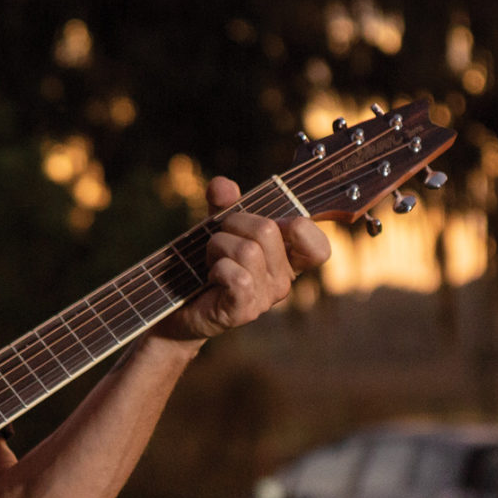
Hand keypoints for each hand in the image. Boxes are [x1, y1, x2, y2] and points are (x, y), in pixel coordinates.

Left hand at [155, 176, 331, 341]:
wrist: (179, 305)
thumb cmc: (204, 264)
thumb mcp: (217, 224)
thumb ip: (223, 201)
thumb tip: (223, 186)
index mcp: (286, 259)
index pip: (318, 246)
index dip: (300, 227)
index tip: (271, 222)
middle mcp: (282, 280)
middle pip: (268, 229)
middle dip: (233, 223)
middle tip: (219, 240)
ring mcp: (265, 298)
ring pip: (248, 250)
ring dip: (217, 246)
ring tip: (210, 260)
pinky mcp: (244, 310)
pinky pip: (237, 276)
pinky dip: (216, 267)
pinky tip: (210, 276)